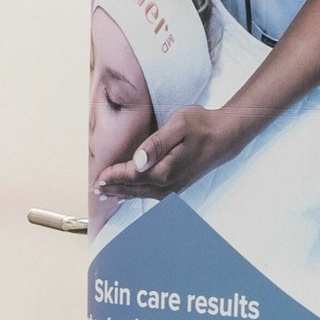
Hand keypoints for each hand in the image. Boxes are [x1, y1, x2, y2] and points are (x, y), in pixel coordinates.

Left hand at [95, 97, 258, 198]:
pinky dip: (136, 193)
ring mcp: (174, 188)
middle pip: (133, 188)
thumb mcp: (178, 125)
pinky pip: (151, 193)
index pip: (132, 175)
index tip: (98, 175)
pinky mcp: (177, 187)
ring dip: (123, 193)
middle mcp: (168, 185)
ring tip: (105, 192)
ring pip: (141, 194)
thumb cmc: (201, 126)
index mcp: (165, 171)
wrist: (225, 136)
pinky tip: (128, 192)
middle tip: (94, 188)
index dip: (113, 175)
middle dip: (113, 188)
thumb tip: (138, 161)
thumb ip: (157, 143)